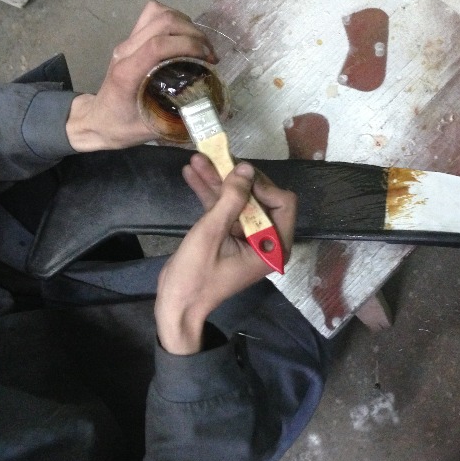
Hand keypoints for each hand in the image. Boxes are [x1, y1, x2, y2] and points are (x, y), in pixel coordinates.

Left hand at [66, 1, 217, 151]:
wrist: (98, 120)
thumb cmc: (121, 127)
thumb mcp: (152, 130)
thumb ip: (180, 118)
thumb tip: (212, 109)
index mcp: (127, 73)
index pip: (157, 45)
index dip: (187, 45)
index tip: (208, 59)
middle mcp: (125, 51)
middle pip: (161, 22)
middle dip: (193, 34)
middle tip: (210, 55)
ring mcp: (127, 42)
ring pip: (158, 13)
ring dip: (186, 24)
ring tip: (200, 45)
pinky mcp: (131, 39)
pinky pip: (153, 15)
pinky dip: (174, 20)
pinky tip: (185, 38)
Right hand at [154, 154, 296, 354]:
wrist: (175, 304)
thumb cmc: (196, 275)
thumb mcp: (212, 233)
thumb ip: (231, 199)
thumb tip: (246, 168)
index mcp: (273, 246)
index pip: (284, 203)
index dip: (262, 185)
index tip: (238, 175)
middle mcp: (265, 240)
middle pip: (259, 197)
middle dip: (236, 177)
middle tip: (216, 155)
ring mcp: (246, 238)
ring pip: (238, 201)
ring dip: (218, 181)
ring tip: (198, 158)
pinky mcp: (227, 236)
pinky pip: (224, 210)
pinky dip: (210, 193)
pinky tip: (192, 173)